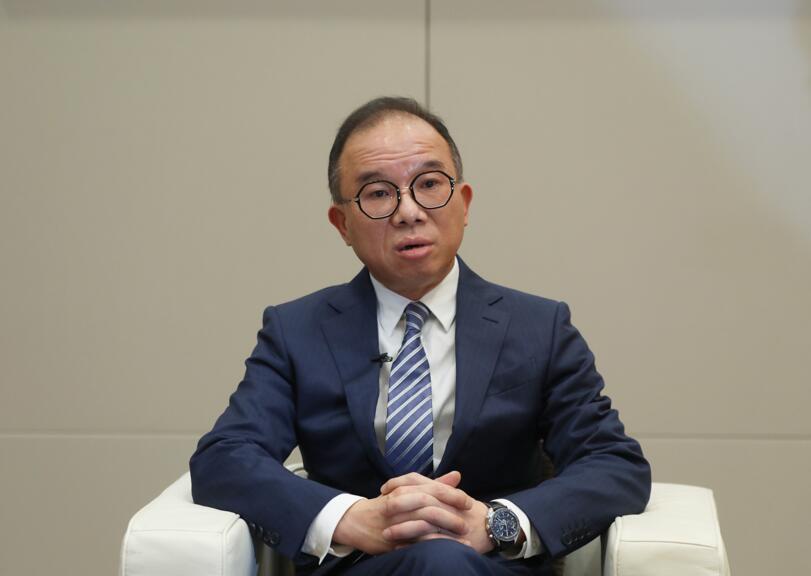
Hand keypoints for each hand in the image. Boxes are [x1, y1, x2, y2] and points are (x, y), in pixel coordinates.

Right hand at [332, 471, 476, 554]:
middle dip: (452, 512)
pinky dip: (434, 543)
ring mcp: (396, 518)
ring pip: (424, 520)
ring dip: (446, 527)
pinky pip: (416, 539)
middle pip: (430, 502)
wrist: (356, 521)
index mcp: (404, 487)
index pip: (432, 487)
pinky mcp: (393, 537)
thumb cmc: (386, 505)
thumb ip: (433, 484)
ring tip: (463, 535)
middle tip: (467, 520)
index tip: (468, 502)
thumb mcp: (407, 490)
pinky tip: (447, 547)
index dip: (452, 494)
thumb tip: (457, 475)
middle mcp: (399, 500)